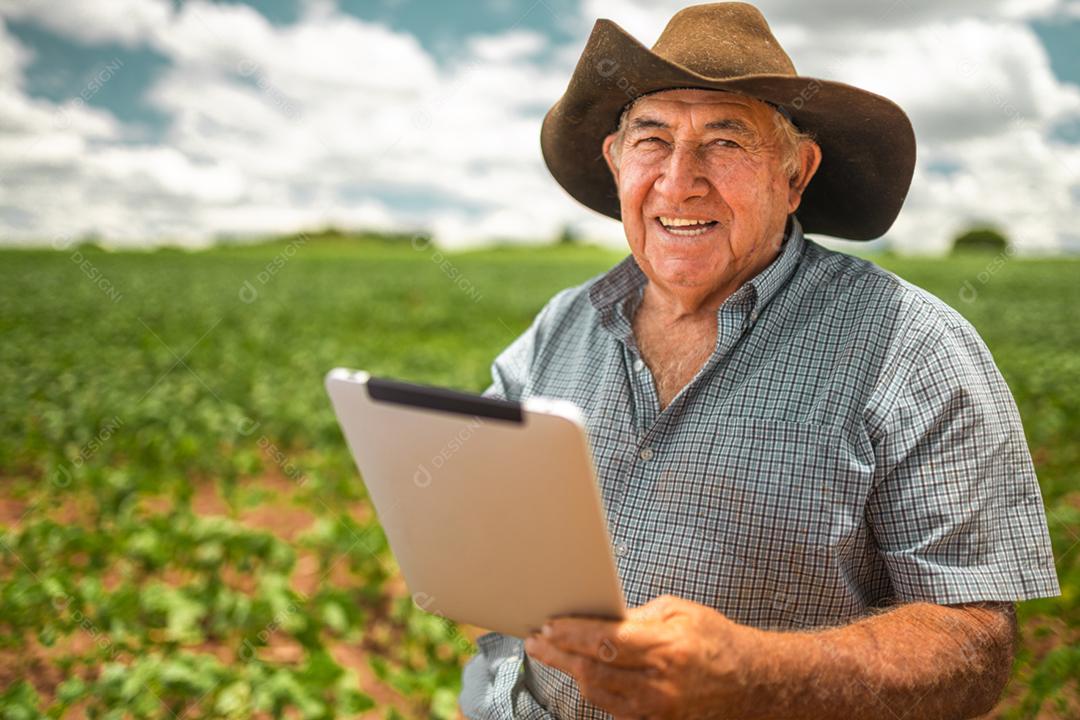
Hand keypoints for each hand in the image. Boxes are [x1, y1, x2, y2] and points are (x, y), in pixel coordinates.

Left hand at [524, 594, 761, 718]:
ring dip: (570, 672)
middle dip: (559, 654)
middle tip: (536, 641)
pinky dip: (593, 689)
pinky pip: (613, 708)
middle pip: (593, 671)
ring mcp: (658, 710)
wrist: (751, 681)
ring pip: (598, 693)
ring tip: (552, 654)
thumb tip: (598, 617)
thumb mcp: (679, 612)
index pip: (604, 641)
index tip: (549, 625)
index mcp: (667, 649)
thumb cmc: (716, 640)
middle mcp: (660, 685)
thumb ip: (637, 616)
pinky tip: (581, 674)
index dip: (571, 634)